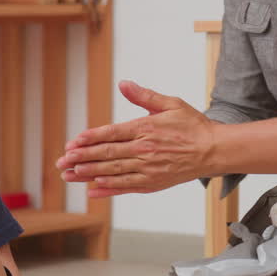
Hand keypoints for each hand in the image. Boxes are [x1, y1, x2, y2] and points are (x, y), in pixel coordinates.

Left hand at [55, 80, 216, 197]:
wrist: (215, 151)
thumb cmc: (193, 126)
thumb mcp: (170, 104)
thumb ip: (144, 96)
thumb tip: (123, 84)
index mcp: (146, 129)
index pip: (112, 134)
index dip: (90, 138)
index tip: (73, 142)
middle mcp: (145, 150)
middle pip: (107, 154)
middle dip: (81, 158)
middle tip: (61, 161)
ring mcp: (148, 169)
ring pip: (113, 172)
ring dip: (88, 174)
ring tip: (68, 175)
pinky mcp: (153, 183)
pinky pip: (125, 187)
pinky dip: (107, 189)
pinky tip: (91, 190)